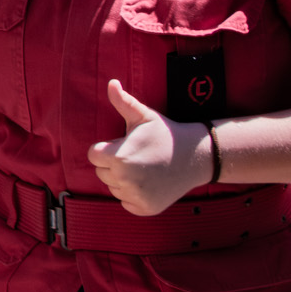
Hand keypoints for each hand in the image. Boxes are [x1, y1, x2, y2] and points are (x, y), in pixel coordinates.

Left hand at [86, 79, 212, 215]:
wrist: (195, 157)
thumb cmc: (165, 134)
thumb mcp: (143, 116)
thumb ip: (123, 102)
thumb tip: (111, 82)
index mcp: (119, 158)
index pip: (94, 156)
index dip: (108, 148)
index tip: (126, 144)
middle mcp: (125, 181)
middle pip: (102, 173)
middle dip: (114, 164)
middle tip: (137, 155)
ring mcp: (136, 197)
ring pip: (114, 188)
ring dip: (123, 180)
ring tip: (144, 168)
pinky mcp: (145, 209)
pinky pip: (126, 202)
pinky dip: (134, 195)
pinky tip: (149, 183)